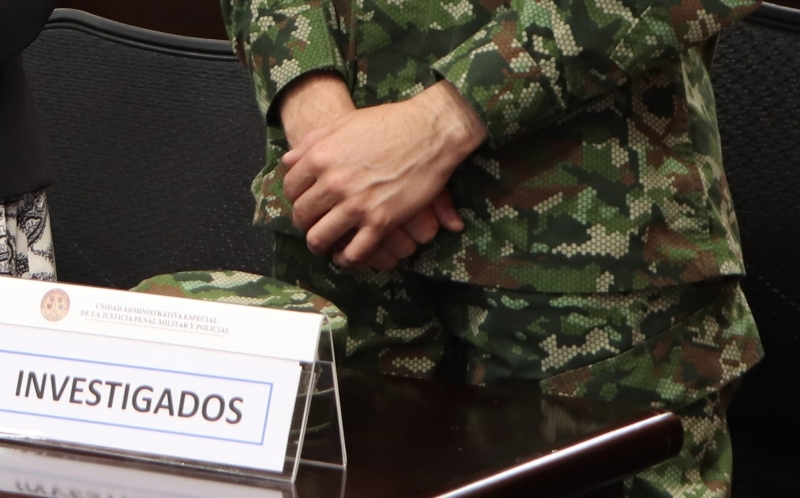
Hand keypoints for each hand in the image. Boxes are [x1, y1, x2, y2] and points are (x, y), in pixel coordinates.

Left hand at [282, 81, 486, 266]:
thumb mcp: (343, 123)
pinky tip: (347, 255)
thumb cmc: (389, 123)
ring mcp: (357, 205)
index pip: (290, 188)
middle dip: (304, 223)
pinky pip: (355, 252)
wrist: (430, 132)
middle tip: (312, 225)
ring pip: (321, 238)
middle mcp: (334, 183)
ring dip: (319, 245)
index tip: (305, 201)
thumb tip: (287, 161)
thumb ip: (312, 142)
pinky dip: (347, 258)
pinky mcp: (381, 221)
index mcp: (321, 158)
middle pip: (302, 215)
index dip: (294, 197)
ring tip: (324, 245)